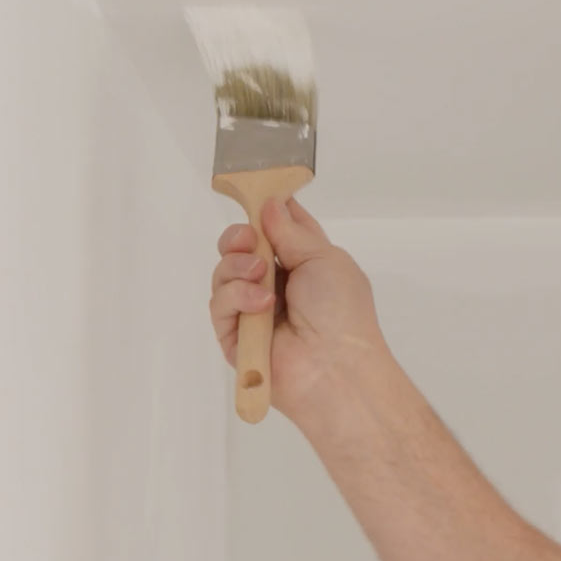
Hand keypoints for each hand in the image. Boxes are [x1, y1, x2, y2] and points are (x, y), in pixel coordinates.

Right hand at [210, 198, 390, 425]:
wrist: (335, 368)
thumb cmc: (342, 311)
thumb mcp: (323, 258)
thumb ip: (290, 231)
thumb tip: (268, 204)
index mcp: (302, 263)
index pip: (276, 229)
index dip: (264, 209)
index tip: (254, 193)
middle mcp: (275, 284)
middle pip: (239, 247)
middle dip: (238, 237)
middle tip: (247, 239)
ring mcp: (252, 310)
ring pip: (223, 272)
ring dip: (238, 268)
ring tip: (261, 278)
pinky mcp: (234, 336)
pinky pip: (219, 304)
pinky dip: (236, 298)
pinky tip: (260, 304)